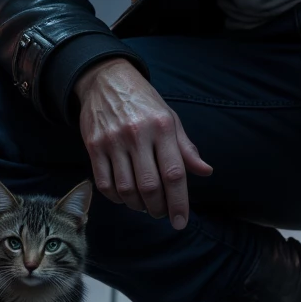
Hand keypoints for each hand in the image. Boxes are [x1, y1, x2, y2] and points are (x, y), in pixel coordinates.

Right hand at [75, 57, 211, 228]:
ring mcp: (113, 141)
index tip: (181, 221)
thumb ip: (186, 148)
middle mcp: (138, 134)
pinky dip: (116, 198)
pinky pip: (104, 184)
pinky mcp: (93, 146)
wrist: (106, 80)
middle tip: (161, 213)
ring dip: (137, 206)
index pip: (174, 173)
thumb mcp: (170, 118)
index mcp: (162, 127)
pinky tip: (125, 197)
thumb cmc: (143, 102)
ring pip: (126, 189)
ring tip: (144, 206)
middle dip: (158, 208)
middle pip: (150, 186)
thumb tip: (206, 171)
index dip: (179, 202)